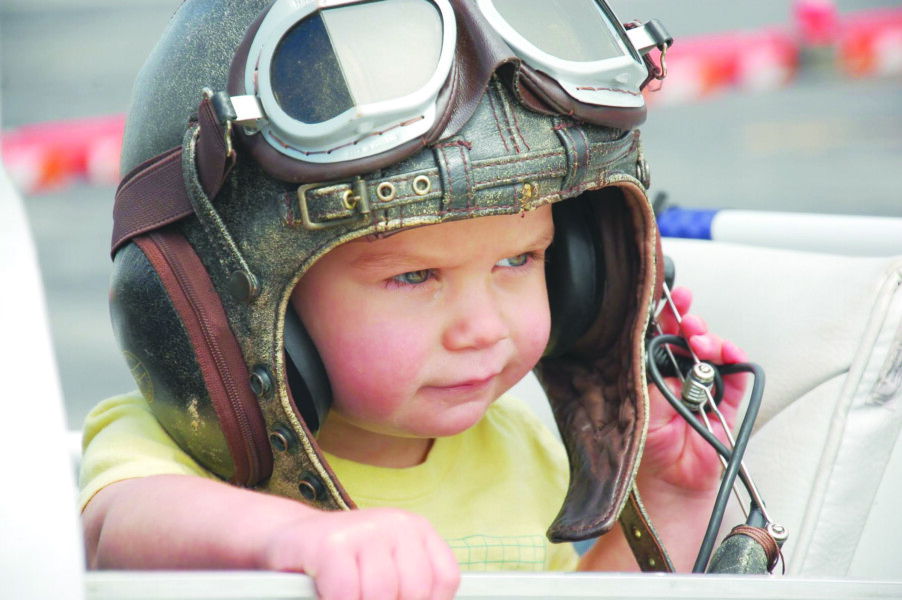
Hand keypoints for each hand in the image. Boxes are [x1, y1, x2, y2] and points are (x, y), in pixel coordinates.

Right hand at [263, 507, 459, 599]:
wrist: (291, 541)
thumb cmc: (344, 566)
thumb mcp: (387, 572)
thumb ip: (406, 589)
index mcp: (417, 531)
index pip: (445, 580)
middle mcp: (397, 523)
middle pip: (414, 593)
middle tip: (364, 597)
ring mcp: (365, 529)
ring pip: (381, 595)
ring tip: (346, 595)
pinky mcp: (331, 542)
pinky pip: (346, 593)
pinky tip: (326, 593)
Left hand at [641, 286, 748, 491]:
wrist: (666, 483)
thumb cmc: (646, 448)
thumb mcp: (643, 404)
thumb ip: (657, 378)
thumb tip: (671, 354)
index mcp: (655, 373)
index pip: (663, 337)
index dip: (669, 315)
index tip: (674, 297)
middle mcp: (680, 377)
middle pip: (690, 340)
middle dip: (691, 325)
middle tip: (689, 323)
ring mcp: (704, 389)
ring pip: (714, 354)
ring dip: (711, 342)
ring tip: (702, 344)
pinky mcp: (725, 404)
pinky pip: (737, 378)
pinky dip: (736, 363)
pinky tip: (730, 355)